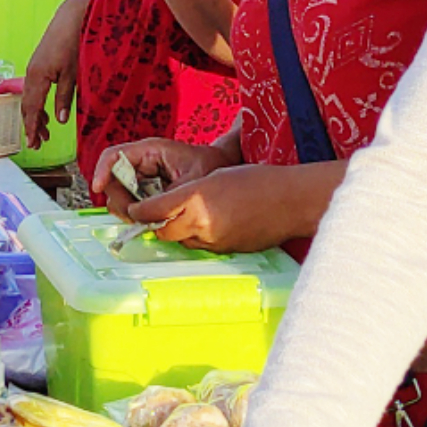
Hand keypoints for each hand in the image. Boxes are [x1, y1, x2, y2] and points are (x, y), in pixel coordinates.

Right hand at [21, 31, 78, 149]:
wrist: (72, 17)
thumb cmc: (73, 43)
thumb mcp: (72, 74)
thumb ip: (64, 98)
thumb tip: (59, 119)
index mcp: (37, 77)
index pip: (31, 109)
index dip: (31, 127)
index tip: (33, 144)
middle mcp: (31, 73)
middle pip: (27, 105)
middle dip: (32, 124)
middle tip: (38, 143)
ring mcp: (33, 67)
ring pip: (30, 97)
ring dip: (35, 114)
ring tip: (44, 130)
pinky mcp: (39, 63)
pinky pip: (34, 88)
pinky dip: (38, 102)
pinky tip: (46, 110)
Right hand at [92, 135, 230, 218]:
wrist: (222, 167)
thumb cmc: (209, 166)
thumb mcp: (191, 182)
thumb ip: (167, 197)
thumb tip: (144, 214)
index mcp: (150, 151)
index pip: (114, 156)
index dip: (101, 171)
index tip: (97, 188)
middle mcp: (142, 162)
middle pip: (112, 180)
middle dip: (119, 200)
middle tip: (133, 216)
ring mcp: (143, 176)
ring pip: (119, 194)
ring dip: (127, 209)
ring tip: (145, 219)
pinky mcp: (147, 189)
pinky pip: (131, 201)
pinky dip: (136, 213)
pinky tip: (149, 219)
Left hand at [133, 162, 330, 252]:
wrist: (292, 201)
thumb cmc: (258, 180)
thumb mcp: (216, 175)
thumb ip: (190, 191)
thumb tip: (171, 204)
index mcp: (196, 197)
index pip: (154, 210)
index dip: (140, 211)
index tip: (134, 209)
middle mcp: (201, 223)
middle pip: (163, 232)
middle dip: (157, 225)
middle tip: (156, 216)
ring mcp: (214, 241)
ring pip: (183, 241)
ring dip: (180, 231)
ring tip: (191, 216)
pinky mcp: (227, 251)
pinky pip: (204, 247)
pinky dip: (201, 237)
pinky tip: (214, 224)